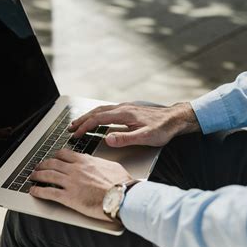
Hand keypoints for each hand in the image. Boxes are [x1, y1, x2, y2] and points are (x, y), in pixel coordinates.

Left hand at [29, 149, 131, 221]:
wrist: (123, 196)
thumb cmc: (121, 184)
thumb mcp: (111, 166)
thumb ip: (100, 164)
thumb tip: (98, 164)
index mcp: (86, 161)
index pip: (65, 154)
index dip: (56, 156)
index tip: (54, 158)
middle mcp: (75, 169)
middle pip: (52, 163)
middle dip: (43, 164)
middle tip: (38, 166)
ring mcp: (70, 183)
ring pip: (47, 175)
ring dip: (37, 175)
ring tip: (32, 176)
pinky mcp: (68, 197)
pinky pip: (48, 192)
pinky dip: (38, 191)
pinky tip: (33, 191)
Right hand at [68, 102, 199, 146]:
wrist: (177, 119)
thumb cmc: (164, 129)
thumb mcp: (145, 137)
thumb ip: (125, 138)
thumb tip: (107, 138)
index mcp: (124, 114)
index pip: (98, 119)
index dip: (84, 126)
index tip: (75, 134)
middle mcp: (123, 108)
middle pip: (96, 112)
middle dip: (81, 119)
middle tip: (70, 127)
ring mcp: (126, 107)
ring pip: (102, 110)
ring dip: (89, 116)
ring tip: (79, 123)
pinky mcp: (130, 109)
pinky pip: (108, 110)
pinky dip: (98, 114)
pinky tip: (98, 119)